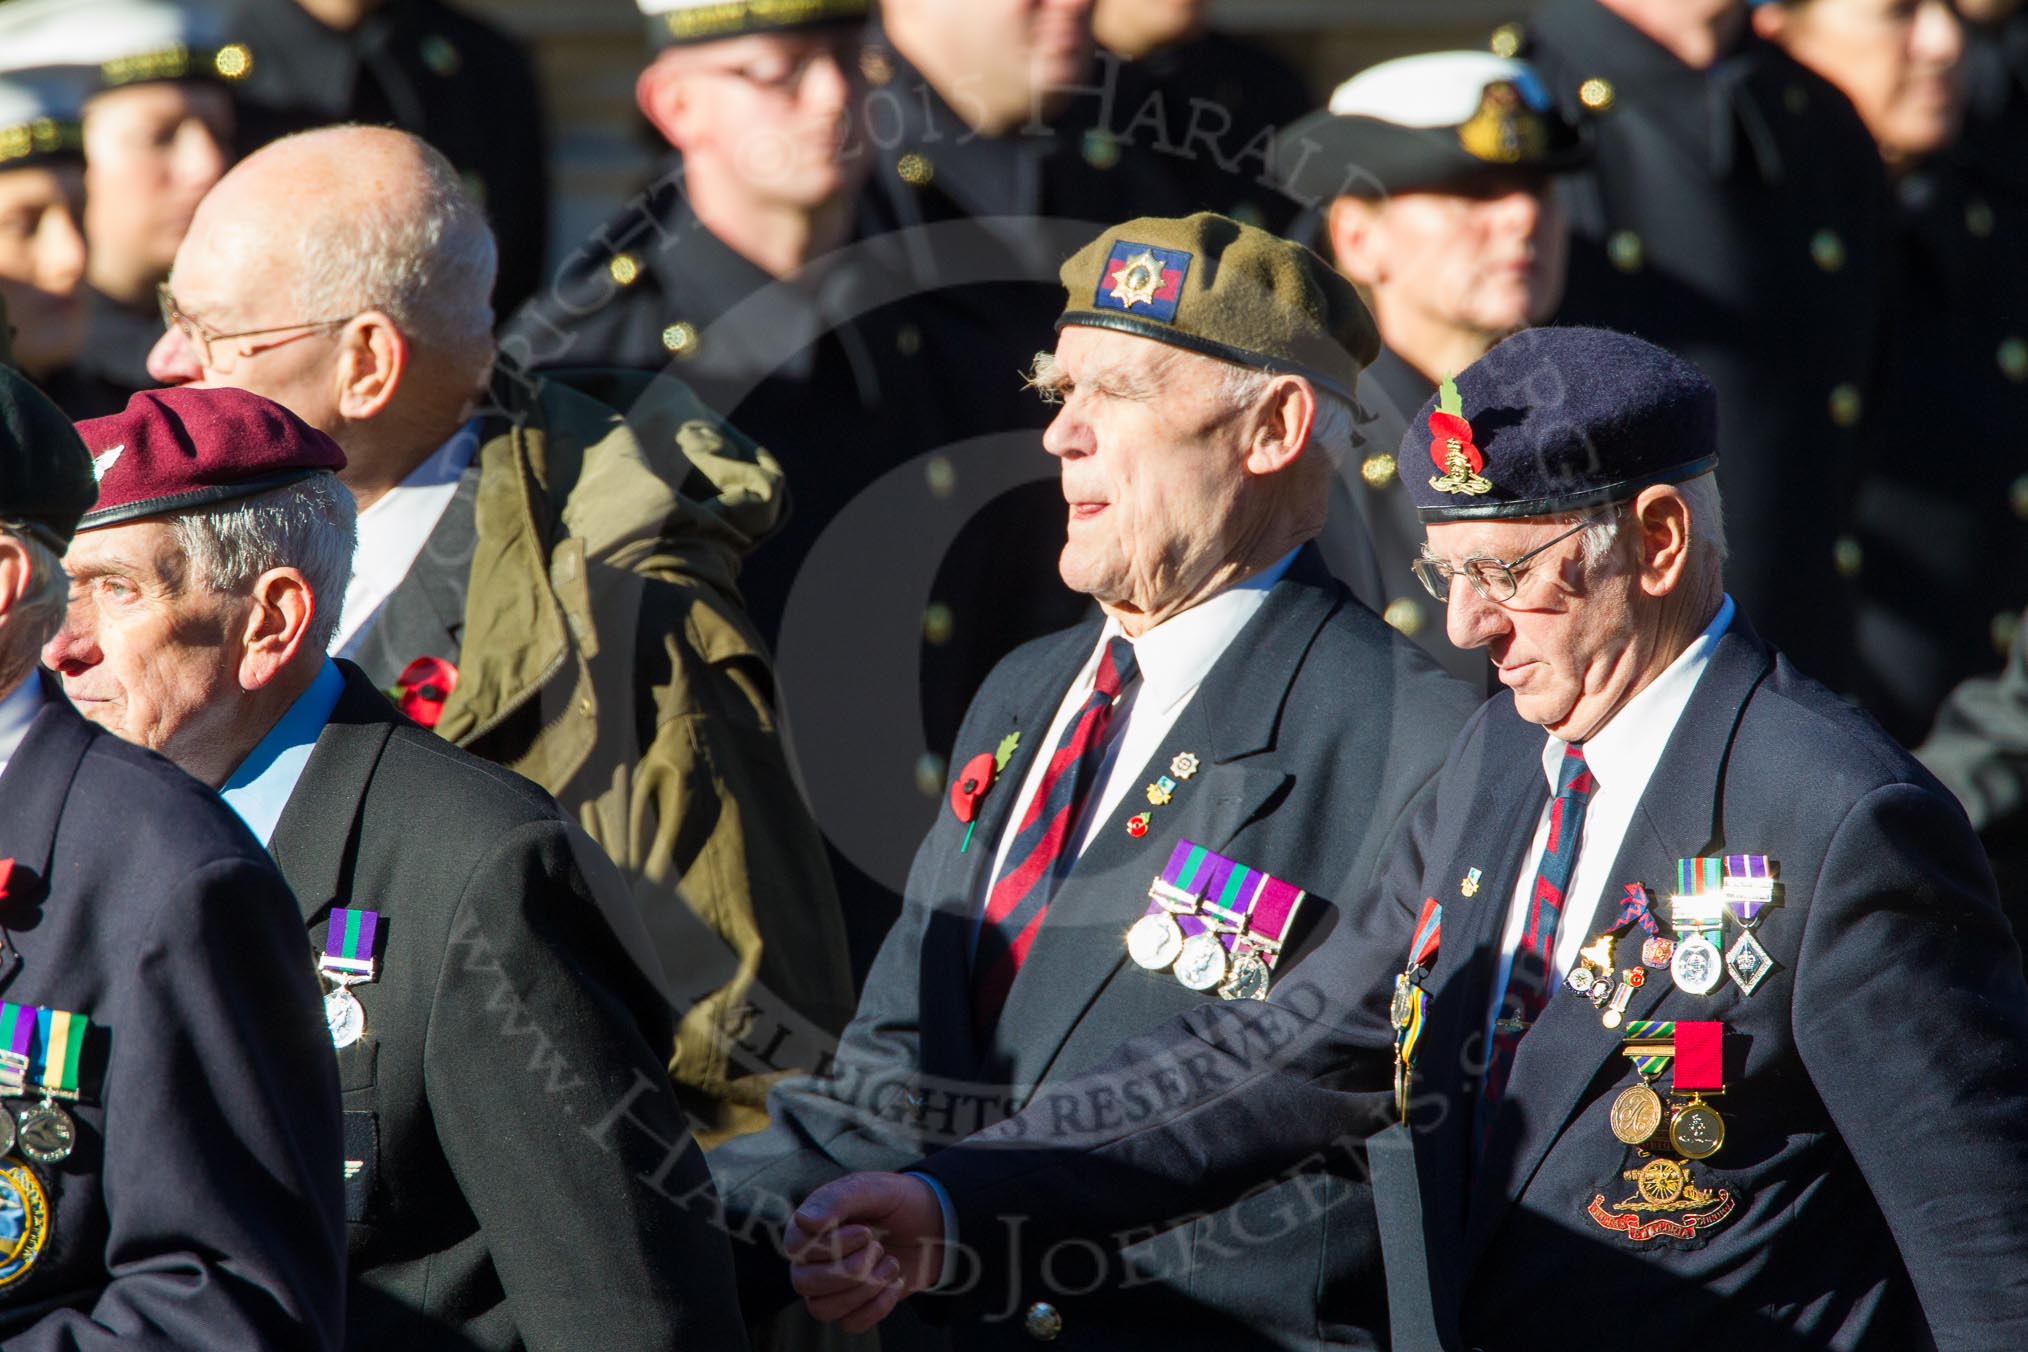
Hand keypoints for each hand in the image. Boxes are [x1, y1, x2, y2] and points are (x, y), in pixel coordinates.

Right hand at [785, 1172, 945, 1330]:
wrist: (930, 1225)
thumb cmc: (895, 1202)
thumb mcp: (873, 1189)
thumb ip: (838, 1200)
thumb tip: (804, 1220)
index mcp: (810, 1226)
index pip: (796, 1247)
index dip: (832, 1245)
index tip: (866, 1232)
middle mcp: (812, 1259)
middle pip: (804, 1283)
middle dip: (850, 1269)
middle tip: (878, 1248)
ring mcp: (830, 1287)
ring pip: (823, 1309)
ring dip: (864, 1288)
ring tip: (889, 1263)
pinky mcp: (852, 1306)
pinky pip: (850, 1323)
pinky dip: (877, 1305)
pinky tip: (894, 1282)